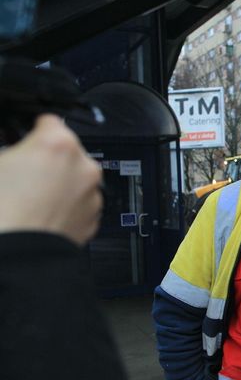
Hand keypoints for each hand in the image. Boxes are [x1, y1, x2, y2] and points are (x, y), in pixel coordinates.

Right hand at [0, 114, 101, 244]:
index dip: (33, 131)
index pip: (49, 122)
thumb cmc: (1, 213)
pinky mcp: (93, 218)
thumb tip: (12, 155)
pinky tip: (43, 214)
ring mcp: (92, 194)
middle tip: (22, 175)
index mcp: (58, 144)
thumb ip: (9, 150)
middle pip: (66, 152)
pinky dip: (66, 206)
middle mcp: (83, 167)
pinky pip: (80, 204)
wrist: (15, 258)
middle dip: (47, 160)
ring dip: (59, 184)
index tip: (27, 139)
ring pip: (75, 179)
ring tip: (30, 199)